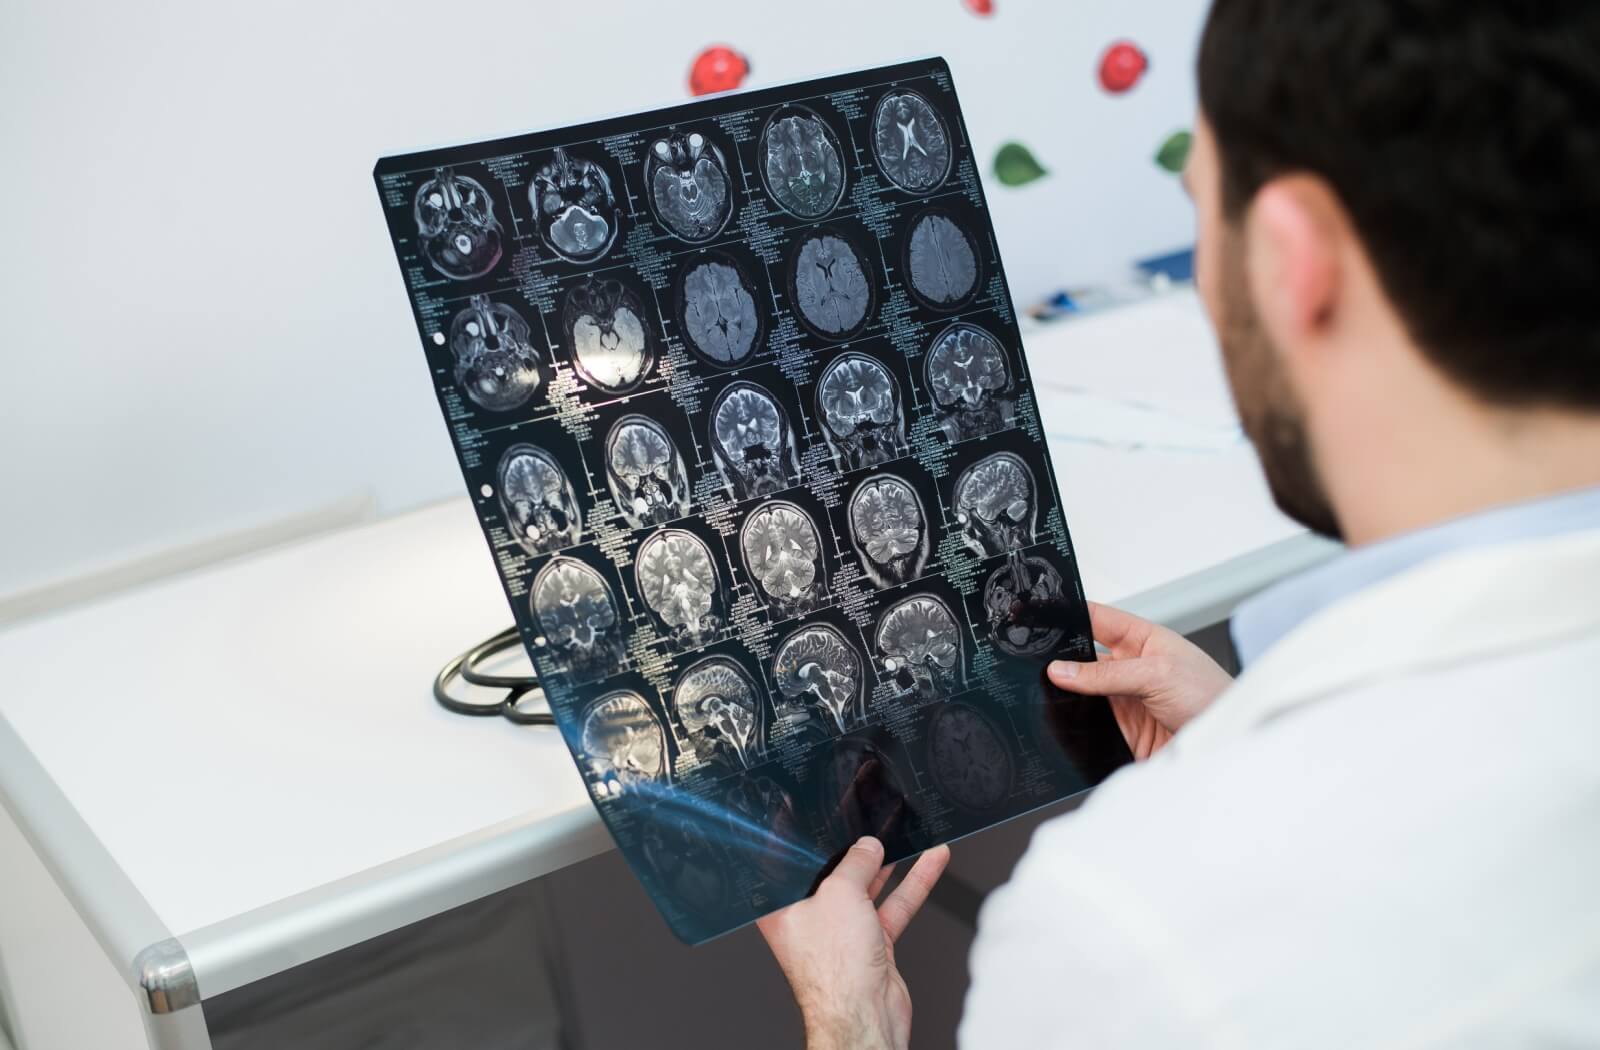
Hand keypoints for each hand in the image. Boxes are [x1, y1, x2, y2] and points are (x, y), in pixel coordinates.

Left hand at [757, 837, 951, 1049]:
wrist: (864, 1017)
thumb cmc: (834, 970)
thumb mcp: (840, 894)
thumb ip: (855, 864)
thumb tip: (867, 847)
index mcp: (783, 908)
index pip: (795, 865)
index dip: (811, 842)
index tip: (828, 821)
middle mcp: (810, 919)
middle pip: (835, 874)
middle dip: (857, 851)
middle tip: (872, 825)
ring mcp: (842, 933)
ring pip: (869, 888)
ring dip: (891, 864)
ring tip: (906, 836)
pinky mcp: (872, 944)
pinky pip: (893, 906)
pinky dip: (913, 885)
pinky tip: (930, 863)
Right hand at [1047, 602, 1231, 759]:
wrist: (1229, 743)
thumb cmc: (1213, 697)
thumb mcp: (1157, 675)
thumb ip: (1106, 675)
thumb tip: (1062, 670)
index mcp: (1144, 639)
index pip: (1098, 619)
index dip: (1070, 613)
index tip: (1041, 613)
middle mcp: (1131, 666)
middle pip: (1083, 656)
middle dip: (1060, 656)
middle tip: (1037, 656)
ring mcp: (1125, 697)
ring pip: (1081, 690)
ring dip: (1066, 691)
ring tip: (1047, 688)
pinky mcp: (1121, 728)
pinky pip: (1087, 720)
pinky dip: (1072, 720)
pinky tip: (1063, 716)